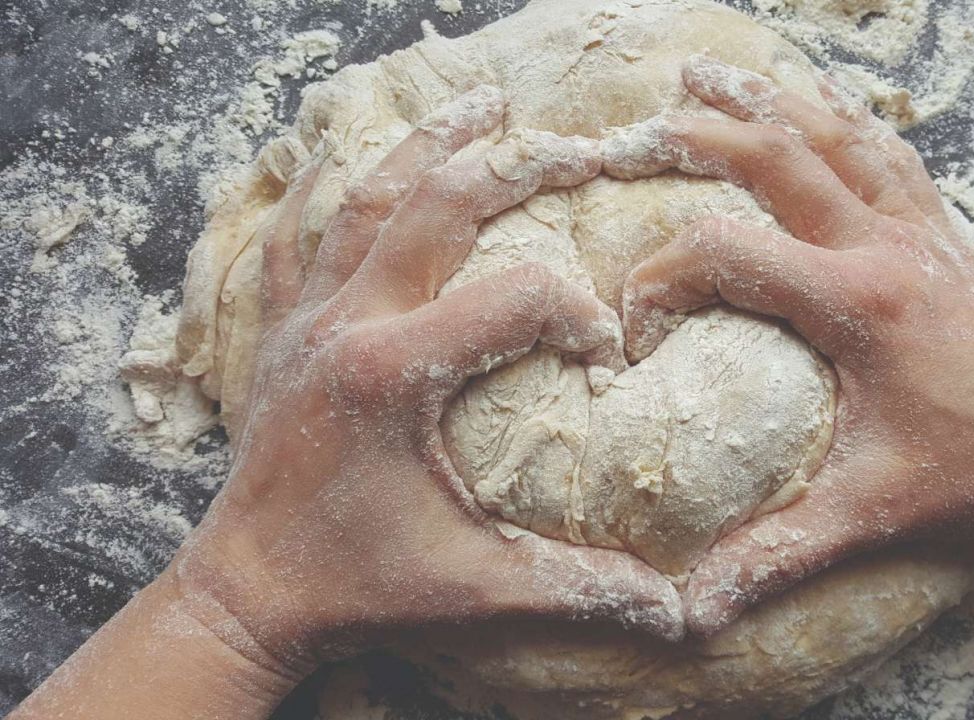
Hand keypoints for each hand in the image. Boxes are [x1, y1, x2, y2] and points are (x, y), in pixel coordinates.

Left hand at [169, 86, 681, 677]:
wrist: (246, 595)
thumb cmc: (356, 589)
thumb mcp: (474, 589)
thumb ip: (576, 590)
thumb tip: (671, 611)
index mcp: (398, 372)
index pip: (519, 297)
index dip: (579, 313)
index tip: (603, 352)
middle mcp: (349, 326)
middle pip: (439, 205)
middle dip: (513, 165)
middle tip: (569, 145)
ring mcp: (307, 322)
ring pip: (366, 199)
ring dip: (426, 147)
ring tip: (478, 109)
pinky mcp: (282, 334)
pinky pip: (297, 238)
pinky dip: (325, 192)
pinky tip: (344, 161)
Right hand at [605, 56, 973, 634]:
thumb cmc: (973, 469)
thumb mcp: (871, 511)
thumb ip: (781, 551)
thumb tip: (697, 606)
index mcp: (853, 304)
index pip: (727, 254)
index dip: (662, 277)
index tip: (637, 323)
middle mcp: (881, 248)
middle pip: (781, 160)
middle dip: (710, 135)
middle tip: (655, 122)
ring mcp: (914, 231)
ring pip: (836, 138)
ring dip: (772, 103)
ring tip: (714, 76)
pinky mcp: (936, 233)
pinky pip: (887, 154)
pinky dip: (845, 120)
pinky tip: (820, 101)